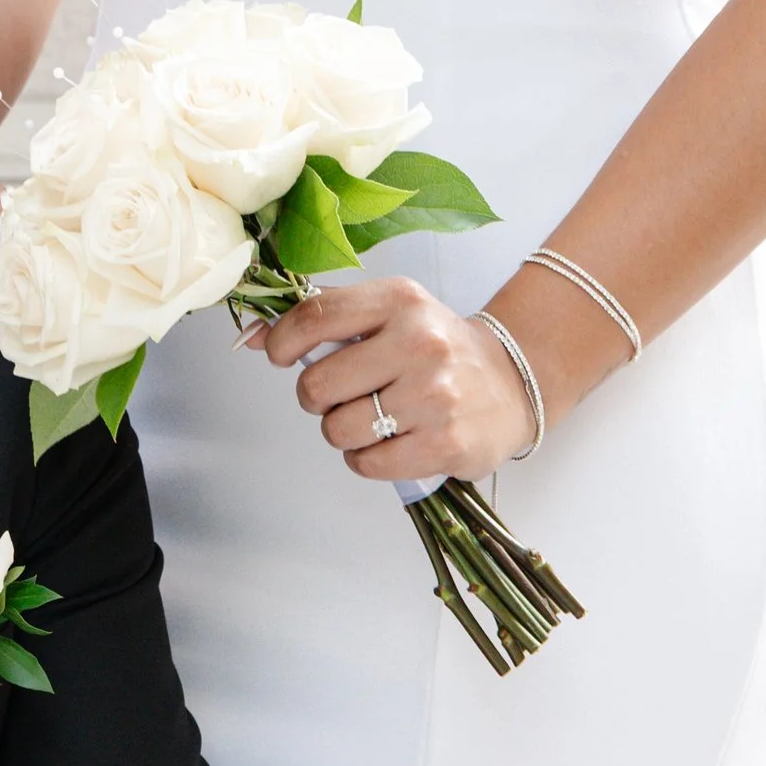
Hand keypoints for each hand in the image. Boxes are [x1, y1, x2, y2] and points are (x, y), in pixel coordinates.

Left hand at [261, 276, 538, 481]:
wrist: (512, 382)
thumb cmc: (436, 348)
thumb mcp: (389, 313)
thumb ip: (325, 318)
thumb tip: (253, 337)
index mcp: (401, 301)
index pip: (314, 317)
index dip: (282, 342)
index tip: (282, 355)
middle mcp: (420, 343)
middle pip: (318, 385)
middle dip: (316, 397)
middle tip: (341, 394)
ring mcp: (435, 396)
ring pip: (339, 429)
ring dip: (342, 430)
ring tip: (371, 418)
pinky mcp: (445, 444)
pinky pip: (367, 463)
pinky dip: (365, 458)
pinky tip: (388, 441)